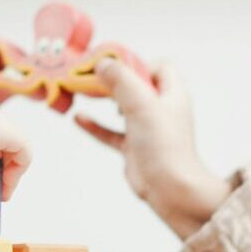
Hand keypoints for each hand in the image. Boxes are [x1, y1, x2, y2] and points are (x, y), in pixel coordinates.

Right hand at [75, 60, 230, 239]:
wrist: (171, 188)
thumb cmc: (164, 145)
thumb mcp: (141, 104)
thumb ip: (121, 80)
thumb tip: (102, 63)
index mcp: (172, 95)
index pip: (159, 68)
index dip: (138, 64)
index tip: (115, 66)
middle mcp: (161, 110)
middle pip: (136, 85)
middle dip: (114, 79)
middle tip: (92, 74)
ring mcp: (147, 130)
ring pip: (122, 108)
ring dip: (104, 99)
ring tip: (85, 90)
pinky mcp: (134, 148)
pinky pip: (111, 132)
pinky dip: (96, 125)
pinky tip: (79, 119)